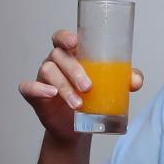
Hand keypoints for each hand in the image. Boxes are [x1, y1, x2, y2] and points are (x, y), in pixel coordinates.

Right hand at [18, 29, 142, 140]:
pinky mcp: (34, 95)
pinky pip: (28, 87)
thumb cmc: (92, 99)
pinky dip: (37, 89)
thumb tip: (135, 80)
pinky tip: (51, 95)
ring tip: (78, 104)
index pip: (62, 38)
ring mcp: (42, 78)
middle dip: (74, 70)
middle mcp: (54, 62)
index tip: (75, 42)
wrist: (78, 127)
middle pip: (59, 56)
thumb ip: (124, 79)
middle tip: (88, 87)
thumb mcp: (110, 87)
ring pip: (48, 72)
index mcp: (71, 54)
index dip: (65, 37)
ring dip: (63, 87)